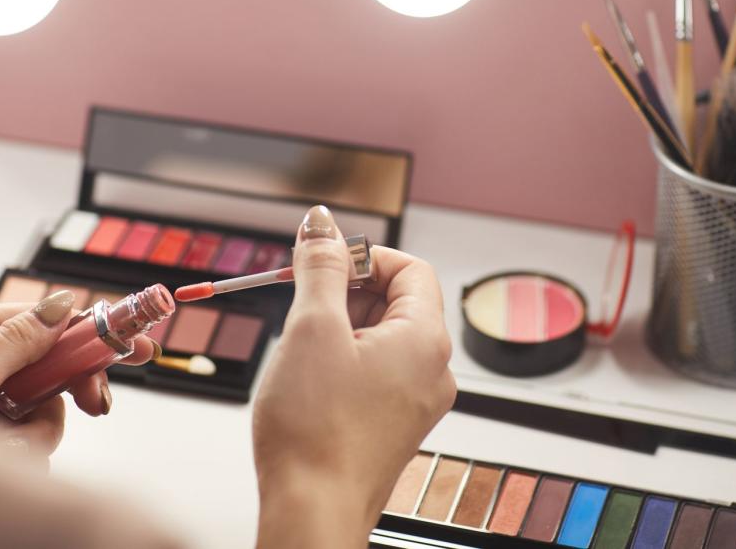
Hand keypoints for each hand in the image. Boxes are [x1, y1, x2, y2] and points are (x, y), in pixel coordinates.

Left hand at [0, 293, 157, 469]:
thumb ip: (16, 342)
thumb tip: (60, 305)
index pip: (36, 320)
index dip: (85, 331)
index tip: (130, 342)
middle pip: (48, 366)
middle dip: (66, 391)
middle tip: (96, 406)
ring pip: (43, 411)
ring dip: (33, 434)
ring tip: (0, 447)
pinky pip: (27, 442)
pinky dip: (19, 455)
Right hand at [253, 206, 455, 548]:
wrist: (312, 512)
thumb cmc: (314, 429)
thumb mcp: (311, 328)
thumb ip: (319, 267)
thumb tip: (321, 222)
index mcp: (426, 340)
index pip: (410, 268)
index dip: (365, 257)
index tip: (322, 263)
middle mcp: (432, 372)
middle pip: (398, 301)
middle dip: (347, 292)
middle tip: (303, 304)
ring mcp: (416, 403)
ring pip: (382, 338)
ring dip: (341, 328)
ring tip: (302, 350)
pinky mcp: (394, 427)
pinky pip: (376, 373)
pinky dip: (344, 362)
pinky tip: (310, 381)